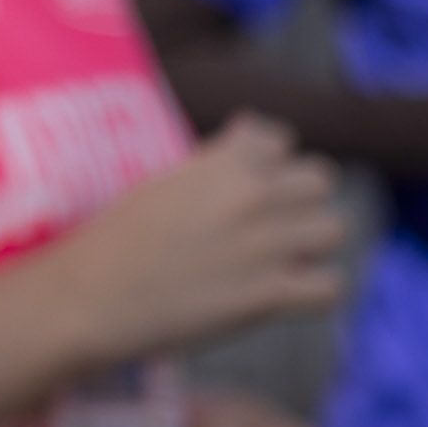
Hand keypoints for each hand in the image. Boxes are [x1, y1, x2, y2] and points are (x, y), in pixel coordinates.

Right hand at [39, 119, 343, 363]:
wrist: (92, 296)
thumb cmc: (116, 239)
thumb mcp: (162, 181)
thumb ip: (213, 162)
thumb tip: (249, 130)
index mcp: (221, 161)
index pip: (279, 140)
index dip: (268, 164)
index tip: (249, 187)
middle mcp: (251, 194)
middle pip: (319, 180)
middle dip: (300, 201)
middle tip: (271, 226)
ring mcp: (266, 245)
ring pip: (334, 228)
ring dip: (312, 244)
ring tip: (282, 261)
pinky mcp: (271, 295)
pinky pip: (331, 286)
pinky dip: (314, 292)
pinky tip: (286, 297)